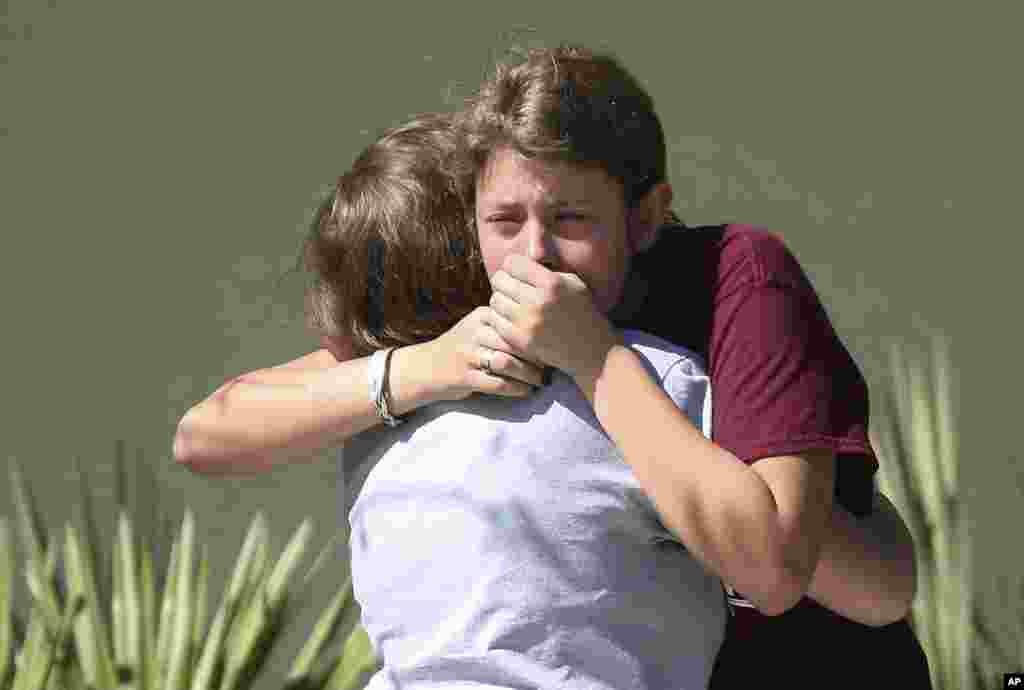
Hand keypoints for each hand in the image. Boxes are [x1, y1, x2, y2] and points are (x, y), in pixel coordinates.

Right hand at [426, 305, 548, 401]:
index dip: (538, 334)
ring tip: (541, 380)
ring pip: (507, 363)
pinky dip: (516, 388)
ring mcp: (468, 354)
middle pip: (515, 341)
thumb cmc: (460, 348)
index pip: (517, 320)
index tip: (552, 345)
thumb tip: (542, 329)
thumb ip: (503, 324)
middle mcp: (475, 332)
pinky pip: (497, 383)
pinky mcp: (464, 377)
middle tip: (552, 365)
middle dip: (537, 356)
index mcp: (482, 315)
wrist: (424, 368)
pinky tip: (525, 391)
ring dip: (529, 374)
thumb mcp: (478, 327)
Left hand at [487, 254, 621, 380]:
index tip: (517, 273)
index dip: (513, 266)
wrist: (591, 350)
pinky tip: (510, 318)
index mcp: (552, 283)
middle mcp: (538, 301)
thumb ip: (547, 270)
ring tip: (512, 304)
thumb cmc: (582, 312)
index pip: (512, 263)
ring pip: (495, 300)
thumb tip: (521, 261)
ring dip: (501, 300)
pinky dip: (499, 318)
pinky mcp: (521, 340)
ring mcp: (528, 323)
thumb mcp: (573, 283)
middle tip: (512, 288)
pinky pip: (495, 321)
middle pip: (499, 280)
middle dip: (504, 282)